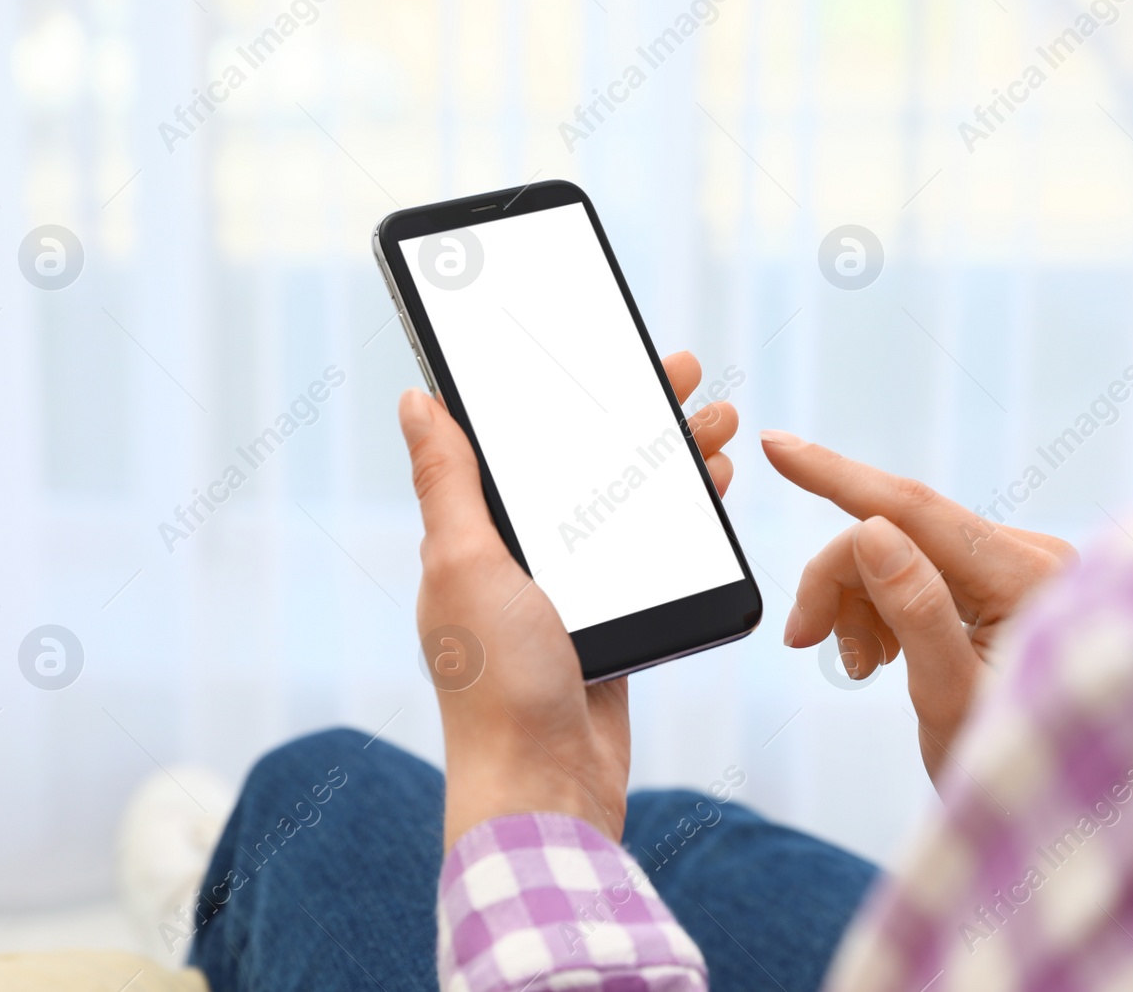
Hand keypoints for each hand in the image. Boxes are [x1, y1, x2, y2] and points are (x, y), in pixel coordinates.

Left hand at [401, 352, 737, 848]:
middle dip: (634, 414)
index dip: (561, 390)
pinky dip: (681, 518)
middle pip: (584, 463)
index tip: (601, 346)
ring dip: (669, 460)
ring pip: (625, 503)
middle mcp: (517, 556)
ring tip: (716, 423)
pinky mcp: (610, 622)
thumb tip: (416, 401)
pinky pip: (650, 552)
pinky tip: (711, 490)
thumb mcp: (465, 564)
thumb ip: (449, 482)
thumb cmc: (495, 681)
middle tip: (681, 371)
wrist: (546, 785)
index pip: (519, 441)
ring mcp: (568, 590)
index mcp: (473, 536)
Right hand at [760, 431, 1074, 780]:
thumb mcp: (952, 700)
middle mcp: (1035, 559)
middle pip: (901, 534)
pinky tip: (880, 655)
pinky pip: (926, 574)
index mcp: (1032, 580)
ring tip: (855, 665)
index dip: (838, 475)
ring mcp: (1026, 572)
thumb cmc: (1015, 770)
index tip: (774, 444)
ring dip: (861, 601)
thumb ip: (917, 612)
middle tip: (800, 640)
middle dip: (840, 580)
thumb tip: (871, 531)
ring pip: (905, 554)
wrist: (1069, 817)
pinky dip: (887, 608)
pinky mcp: (1012, 590)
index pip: (916, 509)